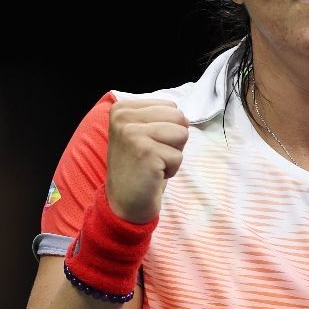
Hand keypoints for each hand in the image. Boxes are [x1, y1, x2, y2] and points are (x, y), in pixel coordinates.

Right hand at [105, 99, 188, 222]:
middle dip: (174, 140)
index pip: (171, 107)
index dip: (167, 129)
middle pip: (178, 117)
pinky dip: (172, 170)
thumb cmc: (139, 166)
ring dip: (173, 154)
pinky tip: (154, 174)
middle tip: (153, 155)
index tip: (148, 144)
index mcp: (122, 108)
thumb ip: (161, 118)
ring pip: (182, 134)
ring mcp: (133, 134)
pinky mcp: (146, 152)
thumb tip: (186, 118)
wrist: (124, 202)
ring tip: (154, 163)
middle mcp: (123, 117)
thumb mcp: (143, 132)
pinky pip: (179, 156)